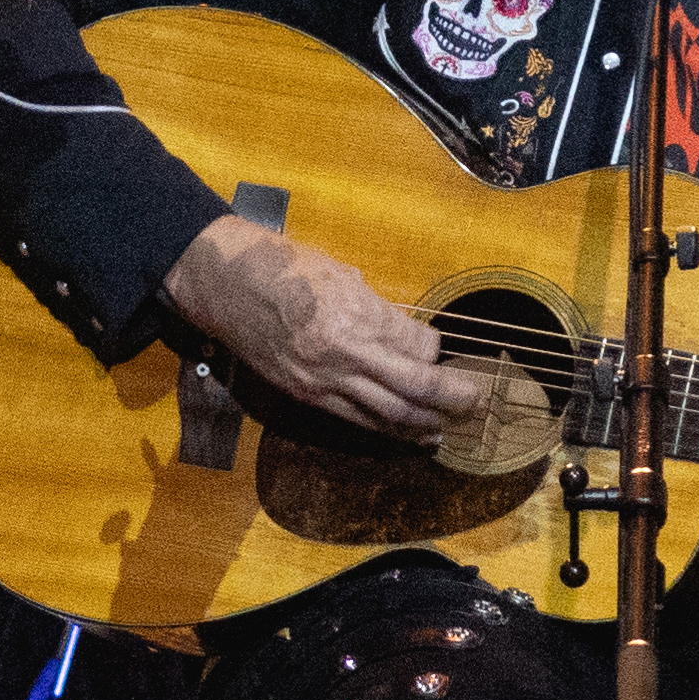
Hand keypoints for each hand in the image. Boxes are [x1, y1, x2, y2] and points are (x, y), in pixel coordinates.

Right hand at [162, 214, 483, 442]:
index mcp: (357, 316)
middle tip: (475, 402)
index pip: (418, 346)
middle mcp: (343, 356)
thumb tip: (407, 335)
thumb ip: (377, 310)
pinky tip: (406, 433)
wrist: (223, 283)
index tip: (444, 350)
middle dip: (450, 399)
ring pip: (386, 415)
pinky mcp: (305, 395)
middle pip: (412, 389)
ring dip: (422, 424)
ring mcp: (322, 381)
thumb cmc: (285, 266)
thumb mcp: (344, 274)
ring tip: (447, 427)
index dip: (438, 351)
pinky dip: (386, 429)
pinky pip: (354, 420)